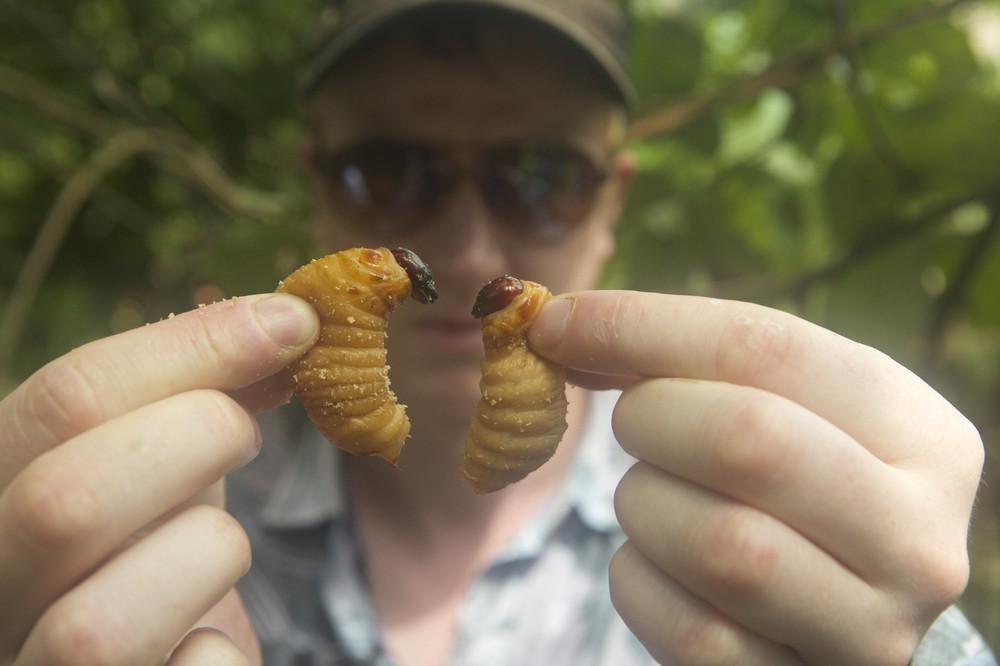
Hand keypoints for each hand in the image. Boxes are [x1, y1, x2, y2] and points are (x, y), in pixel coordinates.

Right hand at [0, 294, 318, 664]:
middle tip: (246, 432)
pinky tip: (206, 641)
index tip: (289, 322)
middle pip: (64, 500)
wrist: (157, 663)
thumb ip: (192, 402)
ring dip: (206, 558)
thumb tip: (281, 324)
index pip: (61, 404)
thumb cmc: (153, 561)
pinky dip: (218, 654)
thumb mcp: (158, 469)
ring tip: (216, 550)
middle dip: (197, 439)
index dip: (189, 350)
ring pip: (98, 627)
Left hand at [529, 291, 984, 665]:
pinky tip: (655, 561)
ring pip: (720, 546)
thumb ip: (683, 359)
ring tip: (653, 496)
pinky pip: (692, 634)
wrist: (833, 608)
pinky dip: (640, 582)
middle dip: (651, 418)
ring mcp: (872, 629)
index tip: (556, 324)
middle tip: (632, 423)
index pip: (770, 348)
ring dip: (645, 505)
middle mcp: (918, 537)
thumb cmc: (789, 485)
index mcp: (923, 435)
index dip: (645, 327)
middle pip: (748, 441)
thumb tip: (559, 326)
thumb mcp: (776, 406)